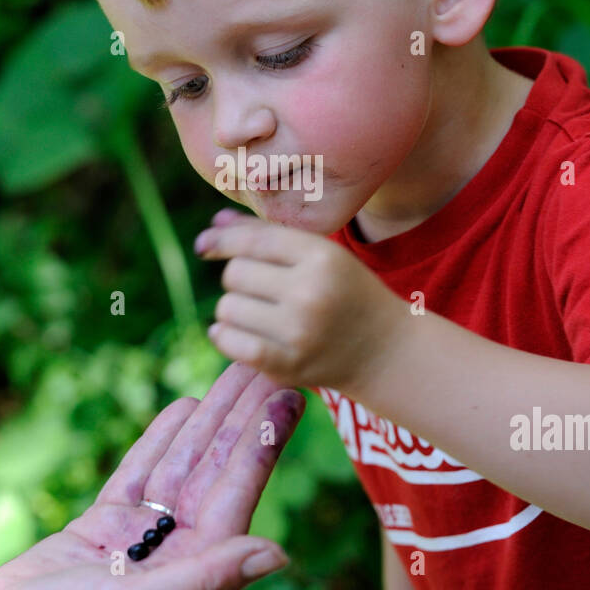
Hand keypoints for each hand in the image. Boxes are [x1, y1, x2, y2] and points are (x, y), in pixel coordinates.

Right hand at [0, 362, 304, 589]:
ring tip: (236, 372)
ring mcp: (140, 536)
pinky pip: (143, 471)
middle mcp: (177, 552)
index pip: (237, 494)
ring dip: (210, 418)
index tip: (288, 397)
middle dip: (243, 417)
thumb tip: (279, 554)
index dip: (263, 443)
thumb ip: (208, 577)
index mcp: (194, 573)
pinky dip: (163, 438)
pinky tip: (187, 405)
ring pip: (184, 464)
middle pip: (217, 470)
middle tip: (270, 364)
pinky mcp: (104, 525)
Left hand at [193, 208, 403, 388]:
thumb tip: (214, 224)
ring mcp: (298, 333)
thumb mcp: (321, 255)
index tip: (205, 244)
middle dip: (238, 278)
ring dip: (233, 309)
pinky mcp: (289, 366)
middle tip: (259, 287)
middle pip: (235, 274)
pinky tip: (233, 331)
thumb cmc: (346, 293)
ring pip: (227, 308)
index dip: (221, 240)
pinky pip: (230, 343)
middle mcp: (309, 292)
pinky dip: (224, 335)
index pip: (252, 241)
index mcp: (321, 257)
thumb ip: (268, 236)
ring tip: (256, 312)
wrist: (385, 351)